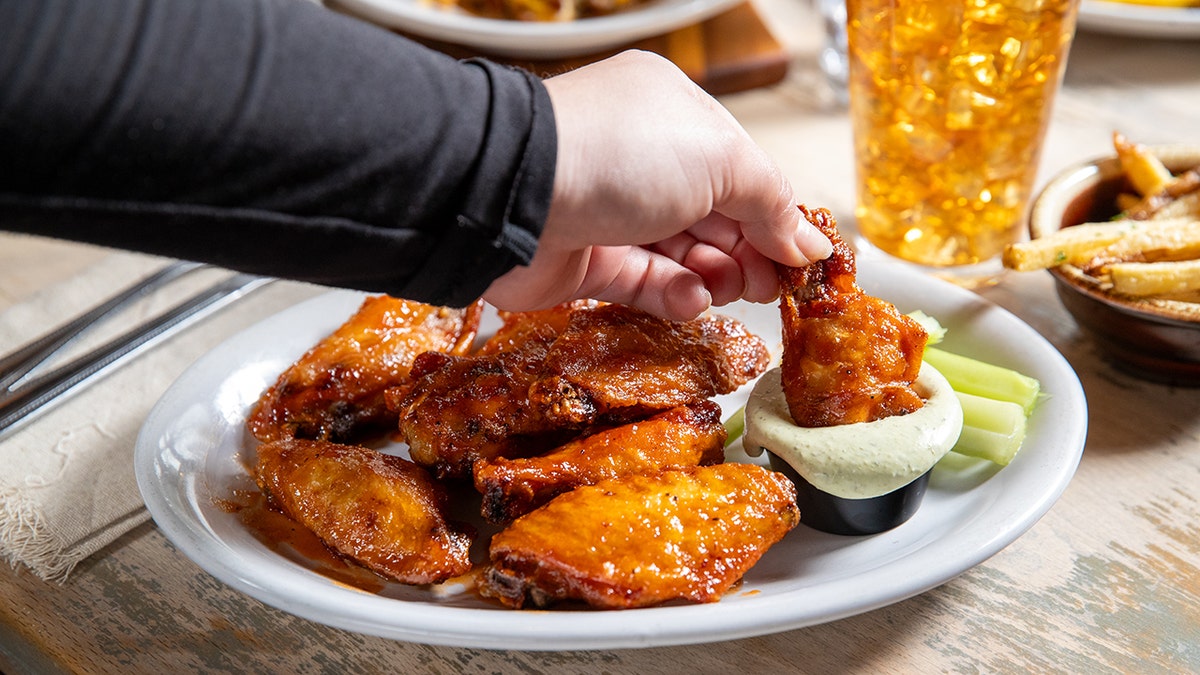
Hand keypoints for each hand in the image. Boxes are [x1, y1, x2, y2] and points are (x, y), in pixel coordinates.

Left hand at [483, 50, 831, 320]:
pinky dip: (676, 294)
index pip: (738, 169)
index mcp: (671, 114)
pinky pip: (644, 283)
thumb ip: (771, 201)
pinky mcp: (584, 262)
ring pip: (682, 253)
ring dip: (717, 275)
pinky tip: (697, 299)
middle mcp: (639, 159)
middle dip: (750, 251)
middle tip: (775, 286)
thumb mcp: (720, 158)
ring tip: (736, 290)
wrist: (514, 194)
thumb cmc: (614, 152)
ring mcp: (609, 211)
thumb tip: (808, 242)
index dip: (773, 214)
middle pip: (714, 215)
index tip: (803, 258)